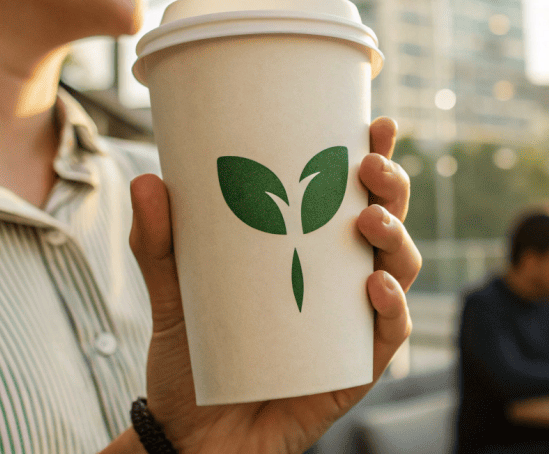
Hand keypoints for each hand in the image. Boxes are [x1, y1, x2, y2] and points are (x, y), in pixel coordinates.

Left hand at [120, 117, 418, 453]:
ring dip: (396, 240)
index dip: (376, 160)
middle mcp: (344, 284)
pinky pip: (388, 335)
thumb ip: (160, 244)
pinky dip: (392, 309)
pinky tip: (374, 287)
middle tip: (369, 168)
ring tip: (369, 222)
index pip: (356, 198)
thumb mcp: (174, 295)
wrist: (192, 439)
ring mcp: (354, 326)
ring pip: (399, 272)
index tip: (375, 125)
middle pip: (388, 226)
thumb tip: (148, 181)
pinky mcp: (355, 370)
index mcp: (315, 253)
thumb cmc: (195, 360)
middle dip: (392, 190)